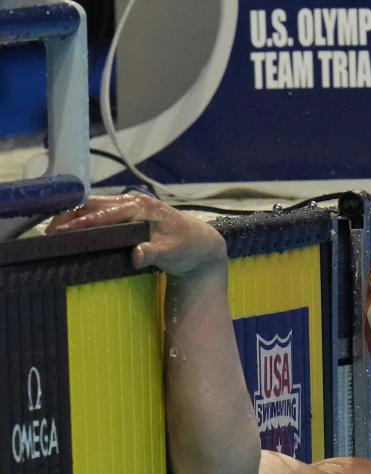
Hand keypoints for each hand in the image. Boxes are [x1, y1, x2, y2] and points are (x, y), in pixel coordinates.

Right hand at [47, 193, 226, 277]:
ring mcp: (130, 205)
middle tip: (49, 231)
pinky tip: (70, 227)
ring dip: (74, 215)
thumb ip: (154, 253)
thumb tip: (136, 254)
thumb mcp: (173, 252)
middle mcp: (134, 202)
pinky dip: (84, 217)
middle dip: (70, 215)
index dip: (83, 222)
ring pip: (95, 206)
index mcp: (143, 207)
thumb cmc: (187, 246)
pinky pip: (101, 211)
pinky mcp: (128, 213)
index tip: (63, 231)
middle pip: (94, 205)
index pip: (106, 213)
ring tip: (53, 229)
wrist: (200, 243)